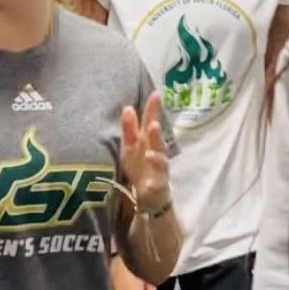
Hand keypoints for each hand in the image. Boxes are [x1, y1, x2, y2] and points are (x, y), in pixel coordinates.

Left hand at [120, 92, 170, 212]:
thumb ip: (129, 129)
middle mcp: (157, 153)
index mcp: (148, 142)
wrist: (151, 195)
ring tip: (149, 153)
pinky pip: (156, 186)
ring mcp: (159, 171)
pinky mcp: (158, 188)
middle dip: (156, 133)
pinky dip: (153, 184)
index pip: (151, 122)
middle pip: (158, 141)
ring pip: (161, 162)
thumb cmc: (140, 166)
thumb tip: (128, 107)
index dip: (153, 109)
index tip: (156, 94)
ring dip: (156, 157)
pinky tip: (148, 184)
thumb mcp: (130, 147)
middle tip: (153, 124)